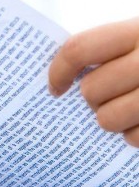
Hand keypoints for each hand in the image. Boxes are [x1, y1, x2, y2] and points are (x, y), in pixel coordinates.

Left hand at [48, 17, 138, 145]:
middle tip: (109, 95)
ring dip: (114, 119)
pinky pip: (134, 139)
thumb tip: (65, 79)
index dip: (58, 71)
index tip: (57, 87)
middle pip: (91, 90)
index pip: (80, 49)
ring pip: (107, 120)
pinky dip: (137, 136)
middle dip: (94, 98)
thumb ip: (114, 48)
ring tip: (131, 109)